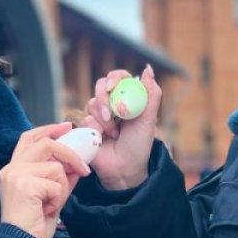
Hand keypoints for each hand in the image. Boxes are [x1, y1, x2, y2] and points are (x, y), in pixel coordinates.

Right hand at [0, 122, 90, 237]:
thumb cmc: (34, 226)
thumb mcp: (50, 198)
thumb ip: (60, 180)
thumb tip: (75, 168)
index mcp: (13, 170)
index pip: (29, 138)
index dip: (49, 130)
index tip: (67, 126)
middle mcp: (11, 169)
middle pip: (45, 144)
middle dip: (69, 154)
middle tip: (84, 169)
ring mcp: (16, 175)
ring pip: (55, 167)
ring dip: (62, 188)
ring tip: (51, 205)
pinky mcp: (25, 185)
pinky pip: (56, 183)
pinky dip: (58, 199)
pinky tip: (47, 211)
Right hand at [81, 65, 161, 189]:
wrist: (124, 168)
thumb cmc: (139, 144)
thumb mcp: (150, 119)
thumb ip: (152, 94)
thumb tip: (147, 69)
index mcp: (128, 98)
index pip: (118, 77)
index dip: (114, 77)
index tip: (112, 86)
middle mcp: (112, 103)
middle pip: (101, 86)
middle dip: (104, 99)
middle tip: (110, 115)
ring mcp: (98, 114)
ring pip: (92, 103)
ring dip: (104, 120)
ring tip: (113, 134)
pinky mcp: (87, 126)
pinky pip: (85, 119)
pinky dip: (95, 129)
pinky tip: (102, 140)